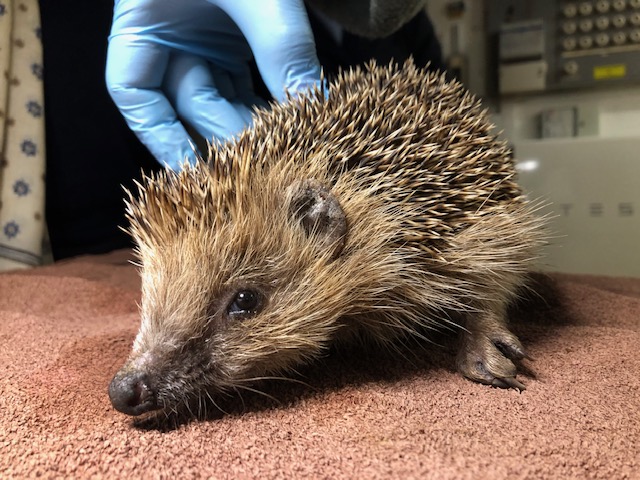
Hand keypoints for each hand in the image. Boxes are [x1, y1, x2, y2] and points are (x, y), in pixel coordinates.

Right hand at [106, 0, 320, 169]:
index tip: (192, 171)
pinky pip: (246, 77)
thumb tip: (314, 108)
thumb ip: (281, 46)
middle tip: (267, 161)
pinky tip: (292, 120)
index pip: (134, 94)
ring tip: (286, 149)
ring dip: (253, 121)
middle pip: (189, 103)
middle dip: (227, 131)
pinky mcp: (234, 34)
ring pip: (222, 94)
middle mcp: (168, 37)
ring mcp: (202, 36)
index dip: (160, 137)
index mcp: (142, 25)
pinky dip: (267, 97)